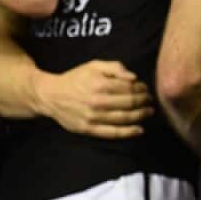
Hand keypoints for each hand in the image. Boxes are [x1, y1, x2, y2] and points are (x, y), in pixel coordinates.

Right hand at [37, 60, 151, 138]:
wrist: (50, 96)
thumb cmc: (75, 79)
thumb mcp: (93, 66)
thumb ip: (115, 67)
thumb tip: (134, 77)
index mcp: (99, 84)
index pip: (129, 88)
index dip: (141, 88)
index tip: (145, 88)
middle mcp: (97, 101)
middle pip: (129, 103)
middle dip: (144, 101)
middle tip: (150, 100)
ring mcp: (93, 117)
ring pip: (124, 118)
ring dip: (140, 115)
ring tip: (149, 112)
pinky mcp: (88, 129)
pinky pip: (112, 133)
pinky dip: (128, 132)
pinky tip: (140, 130)